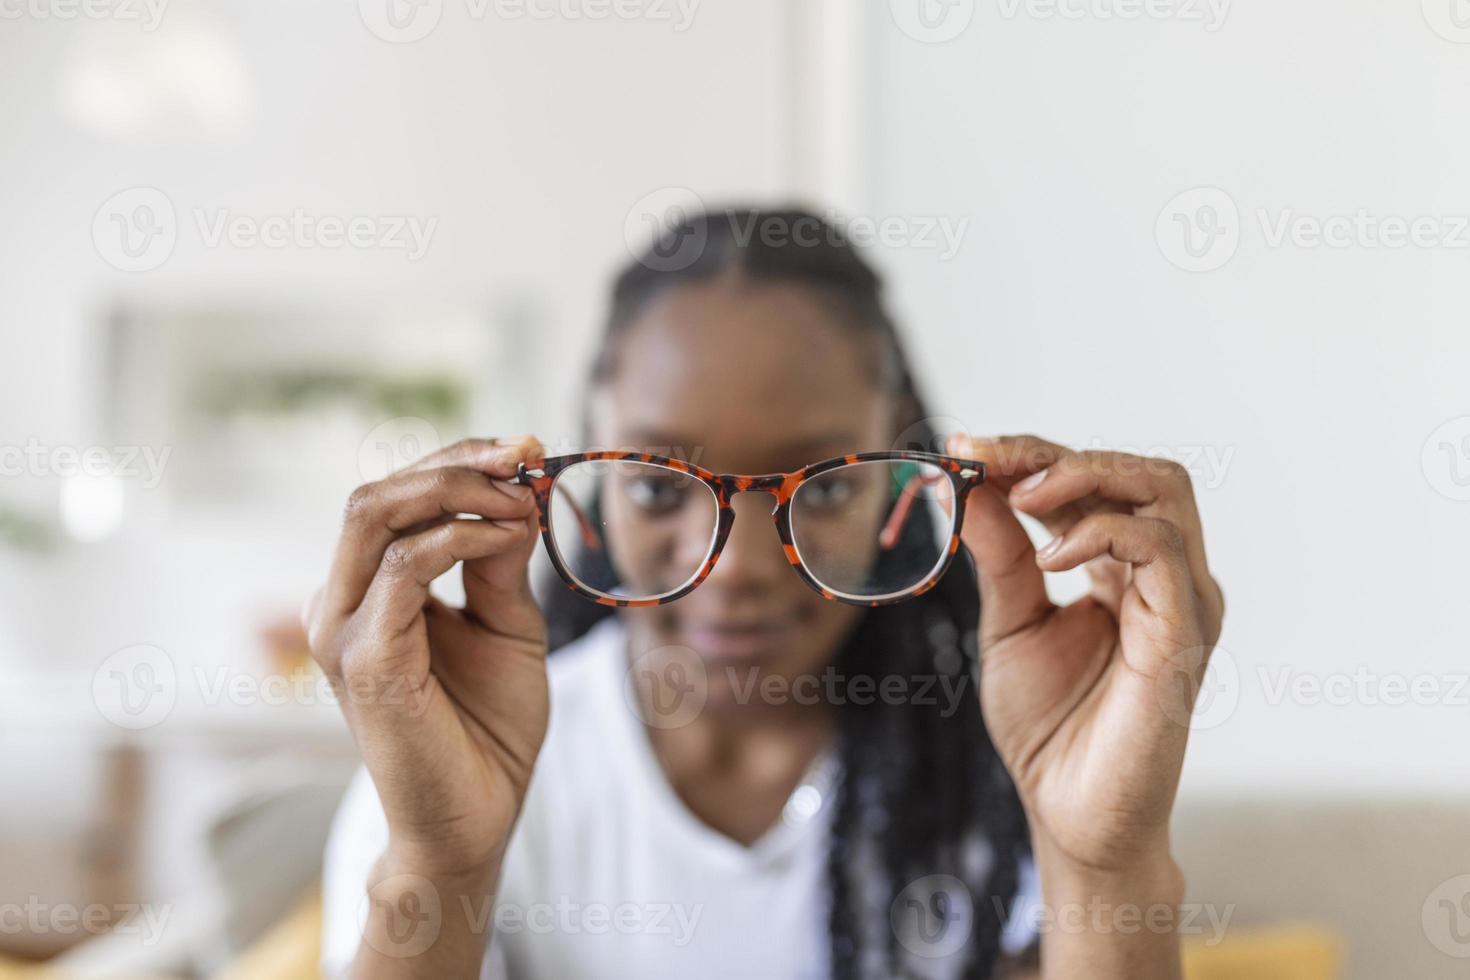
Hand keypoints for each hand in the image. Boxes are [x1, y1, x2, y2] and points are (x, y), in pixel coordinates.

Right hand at [305, 436, 549, 879]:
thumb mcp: (506, 624)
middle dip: (456, 462)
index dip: (458, 460)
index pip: (396, 496)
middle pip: (376, 493)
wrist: (477, 817)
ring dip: (458, 489)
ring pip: (376, 514)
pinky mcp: (365, 659)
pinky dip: (459, 538)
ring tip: (522, 498)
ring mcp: (342, 630)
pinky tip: (506, 537)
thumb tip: (517, 494)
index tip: (526, 450)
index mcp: (366, 592)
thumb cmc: (488, 727)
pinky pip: (403, 568)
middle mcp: (339, 604)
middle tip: (525, 456)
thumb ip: (501, 561)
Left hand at [952, 434, 1224, 873]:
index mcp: (1123, 571)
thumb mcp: (1009, 621)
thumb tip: (971, 480)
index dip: (1030, 455)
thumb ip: (1000, 553)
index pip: (1092, 482)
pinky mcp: (1184, 634)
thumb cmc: (1047, 727)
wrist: (1068, 813)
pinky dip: (1101, 531)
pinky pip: (1162, 549)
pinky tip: (1050, 557)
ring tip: (1023, 497)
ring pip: (1164, 489)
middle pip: (1137, 470)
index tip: (962, 448)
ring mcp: (1181, 601)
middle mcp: (1163, 577)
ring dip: (1084, 474)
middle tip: (984, 459)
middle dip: (1055, 453)